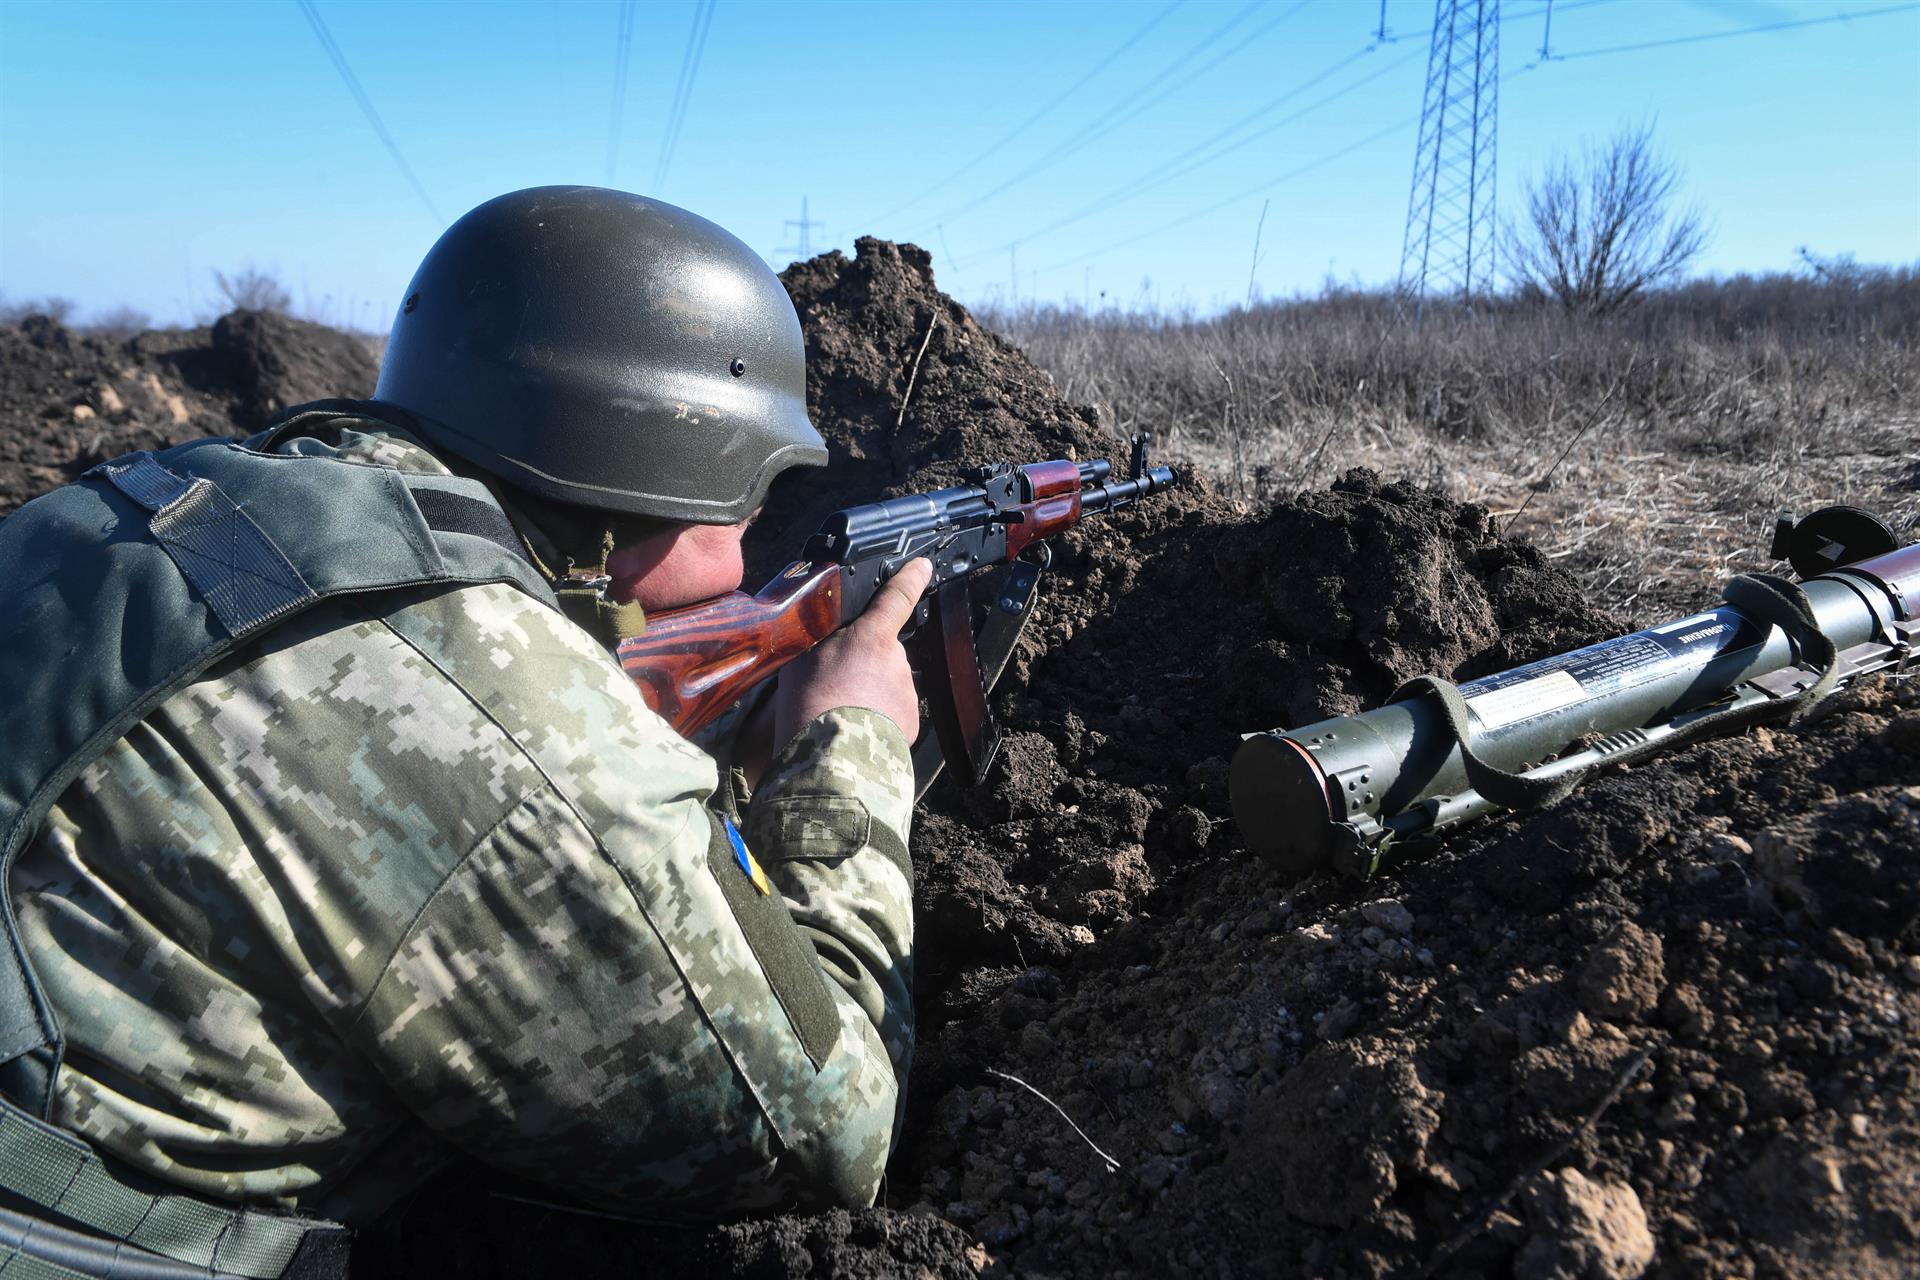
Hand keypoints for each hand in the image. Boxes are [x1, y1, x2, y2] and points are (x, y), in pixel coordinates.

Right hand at [773, 558, 932, 750]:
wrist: (831, 758)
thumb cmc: (810, 706)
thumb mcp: (801, 659)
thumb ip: (821, 639)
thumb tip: (824, 635)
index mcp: (871, 637)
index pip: (897, 597)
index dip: (911, 578)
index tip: (923, 567)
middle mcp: (896, 661)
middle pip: (881, 654)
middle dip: (863, 665)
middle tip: (833, 686)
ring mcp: (906, 693)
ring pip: (886, 685)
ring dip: (868, 695)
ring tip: (839, 714)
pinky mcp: (910, 723)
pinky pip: (892, 714)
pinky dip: (876, 720)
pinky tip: (854, 730)